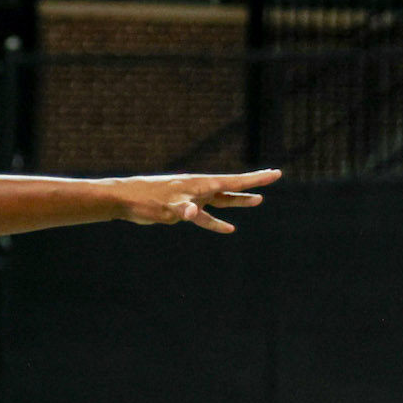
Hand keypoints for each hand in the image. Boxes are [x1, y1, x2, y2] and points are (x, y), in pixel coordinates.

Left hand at [115, 169, 280, 233]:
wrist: (127, 200)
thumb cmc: (147, 200)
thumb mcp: (166, 206)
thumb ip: (182, 209)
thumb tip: (192, 213)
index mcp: (201, 184)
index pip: (234, 181)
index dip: (256, 179)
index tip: (275, 173)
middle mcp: (200, 189)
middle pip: (233, 187)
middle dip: (253, 185)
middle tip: (273, 178)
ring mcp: (193, 198)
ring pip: (221, 201)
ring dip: (239, 202)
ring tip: (257, 201)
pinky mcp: (183, 209)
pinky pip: (206, 217)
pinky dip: (217, 222)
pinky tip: (229, 229)